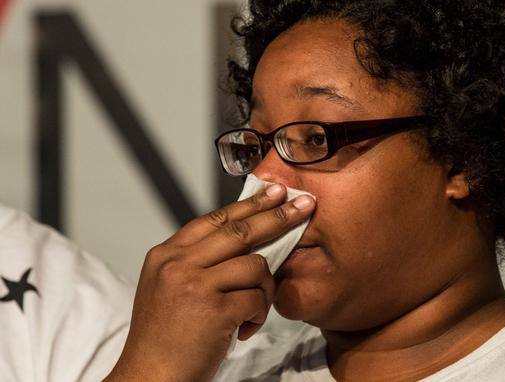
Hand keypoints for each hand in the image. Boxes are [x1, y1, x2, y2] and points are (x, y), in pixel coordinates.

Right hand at [105, 183, 314, 381]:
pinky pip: (256, 298)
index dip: (248, 204)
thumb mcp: (169, 287)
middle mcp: (177, 264)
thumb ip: (198, 260)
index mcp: (166, 255)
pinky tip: (243, 329)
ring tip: (252, 311)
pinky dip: (258, 315)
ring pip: (255, 266)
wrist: (150, 378)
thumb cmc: (166, 338)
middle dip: (278, 217)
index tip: (274, 191)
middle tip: (305, 207)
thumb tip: (244, 235)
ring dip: (263, 290)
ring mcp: (194, 285)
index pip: (214, 219)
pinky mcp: (214, 310)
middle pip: (240, 231)